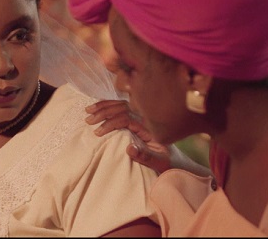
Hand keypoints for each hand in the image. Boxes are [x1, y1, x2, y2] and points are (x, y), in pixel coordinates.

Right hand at [86, 100, 209, 175]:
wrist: (179, 158)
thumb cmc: (169, 161)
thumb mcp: (160, 162)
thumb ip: (145, 156)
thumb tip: (128, 148)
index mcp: (150, 125)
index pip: (126, 118)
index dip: (111, 123)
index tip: (98, 132)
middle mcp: (146, 116)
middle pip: (121, 107)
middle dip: (103, 112)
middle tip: (89, 120)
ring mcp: (142, 114)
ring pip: (121, 104)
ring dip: (104, 106)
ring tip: (88, 111)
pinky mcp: (139, 115)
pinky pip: (123, 106)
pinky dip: (109, 105)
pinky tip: (99, 107)